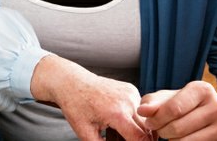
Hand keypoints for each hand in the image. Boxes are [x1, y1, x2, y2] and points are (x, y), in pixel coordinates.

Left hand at [30, 55, 152, 140]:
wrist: (70, 82)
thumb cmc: (75, 105)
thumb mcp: (84, 131)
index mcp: (117, 113)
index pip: (141, 138)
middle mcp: (128, 101)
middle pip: (145, 130)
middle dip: (136, 139)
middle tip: (117, 137)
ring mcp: (131, 93)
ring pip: (144, 120)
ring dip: (136, 129)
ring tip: (116, 129)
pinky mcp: (131, 89)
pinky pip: (139, 109)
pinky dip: (133, 118)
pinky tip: (118, 118)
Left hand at [138, 81, 216, 139]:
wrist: (208, 113)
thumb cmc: (183, 104)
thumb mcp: (167, 98)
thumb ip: (152, 103)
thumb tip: (142, 111)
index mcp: (201, 90)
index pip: (174, 109)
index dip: (157, 119)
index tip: (149, 123)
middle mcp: (216, 106)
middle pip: (178, 127)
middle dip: (162, 131)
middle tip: (159, 129)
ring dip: (171, 140)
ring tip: (169, 133)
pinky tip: (180, 138)